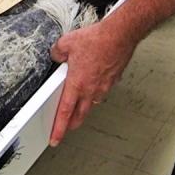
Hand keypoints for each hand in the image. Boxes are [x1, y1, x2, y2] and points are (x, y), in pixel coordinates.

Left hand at [48, 18, 137, 146]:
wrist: (119, 36)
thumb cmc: (97, 40)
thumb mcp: (66, 43)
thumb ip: (57, 53)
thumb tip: (56, 55)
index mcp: (77, 84)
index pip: (64, 112)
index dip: (58, 128)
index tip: (55, 138)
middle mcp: (90, 90)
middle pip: (79, 114)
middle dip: (71, 124)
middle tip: (65, 128)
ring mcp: (103, 87)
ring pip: (90, 104)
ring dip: (83, 108)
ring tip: (77, 108)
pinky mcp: (112, 81)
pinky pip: (101, 92)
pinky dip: (94, 93)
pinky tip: (92, 87)